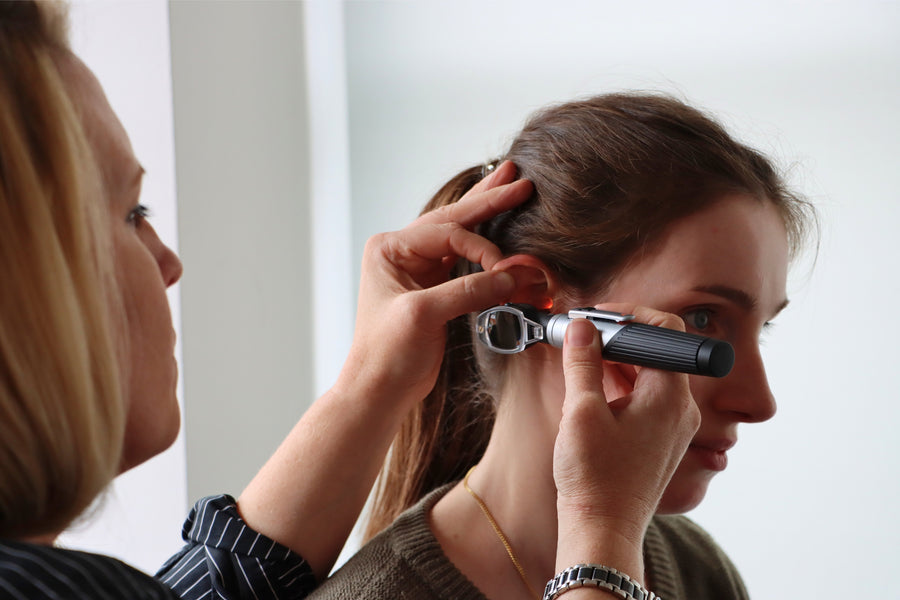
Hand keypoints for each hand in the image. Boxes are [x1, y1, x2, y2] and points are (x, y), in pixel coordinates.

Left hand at [335, 161, 532, 407]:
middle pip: (454, 219)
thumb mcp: (422, 315)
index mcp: (390, 249)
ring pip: (461, 232)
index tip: (505, 272)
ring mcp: (419, 269)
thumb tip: (512, 276)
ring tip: (512, 184)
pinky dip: (489, 246)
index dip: (482, 248)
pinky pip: (467, 259)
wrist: (379, 390)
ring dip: (488, 213)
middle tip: (520, 180)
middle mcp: (403, 253)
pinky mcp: (435, 288)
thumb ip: (467, 291)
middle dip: (489, 199)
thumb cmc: (385, 354)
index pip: (446, 233)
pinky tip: (502, 224)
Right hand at [553, 306, 699, 572]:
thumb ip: (583, 361)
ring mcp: (673, 427)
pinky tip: (590, 392)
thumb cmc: (595, 478)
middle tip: (580, 337)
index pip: (665, 328)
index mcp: (670, 395)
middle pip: (658, 350)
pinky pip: (647, 399)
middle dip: (618, 337)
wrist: (602, 532)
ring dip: (616, 362)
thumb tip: (581, 326)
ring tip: (579, 364)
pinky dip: (621, 386)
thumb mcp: (581, 411)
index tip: (594, 317)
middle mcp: (681, 409)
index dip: (629, 314)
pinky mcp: (660, 441)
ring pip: (650, 375)